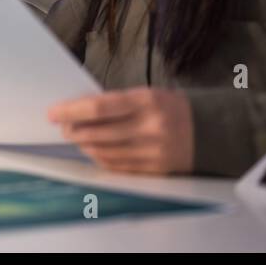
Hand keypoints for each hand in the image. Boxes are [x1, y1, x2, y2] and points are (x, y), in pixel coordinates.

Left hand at [48, 87, 193, 173]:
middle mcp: (150, 127)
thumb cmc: (171, 108)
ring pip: (104, 152)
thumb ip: (115, 103)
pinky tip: (93, 151)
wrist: (212, 131)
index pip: (98, 108)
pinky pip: (118, 166)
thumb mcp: (146, 95)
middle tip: (62, 127)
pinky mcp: (156, 170)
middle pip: (97, 133)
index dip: (70, 111)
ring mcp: (154, 151)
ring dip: (84, 145)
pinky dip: (100, 158)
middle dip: (73, 130)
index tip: (52, 113)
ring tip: (76, 138)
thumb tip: (77, 109)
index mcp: (147, 101)